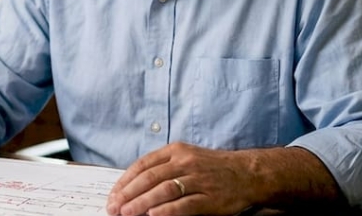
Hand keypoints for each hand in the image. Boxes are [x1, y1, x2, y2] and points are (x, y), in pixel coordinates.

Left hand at [106, 143, 256, 215]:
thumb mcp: (187, 157)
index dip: (125, 181)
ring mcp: (198, 179)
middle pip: (150, 178)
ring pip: (164, 190)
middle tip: (114, 207)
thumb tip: (133, 186)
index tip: (113, 195)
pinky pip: (184, 204)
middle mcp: (185, 162)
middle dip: (128, 194)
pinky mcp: (210, 197)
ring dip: (142, 203)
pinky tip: (152, 215)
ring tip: (127, 213)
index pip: (143, 165)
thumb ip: (163, 167)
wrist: (248, 173)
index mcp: (176, 150)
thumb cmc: (213, 167)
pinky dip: (166, 210)